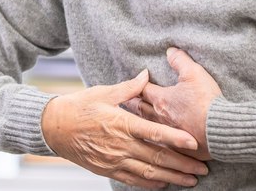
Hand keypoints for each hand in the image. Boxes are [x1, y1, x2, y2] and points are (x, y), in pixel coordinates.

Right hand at [42, 69, 208, 188]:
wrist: (53, 128)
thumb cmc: (78, 107)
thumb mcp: (102, 93)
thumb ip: (129, 88)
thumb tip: (146, 75)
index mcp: (121, 123)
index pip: (154, 132)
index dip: (176, 138)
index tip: (194, 143)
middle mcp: (120, 144)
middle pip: (157, 156)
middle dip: (182, 164)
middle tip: (202, 168)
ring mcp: (114, 160)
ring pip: (149, 172)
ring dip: (172, 177)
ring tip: (191, 180)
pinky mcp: (107, 170)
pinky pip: (134, 180)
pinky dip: (152, 184)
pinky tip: (165, 184)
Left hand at [124, 47, 221, 160]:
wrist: (221, 130)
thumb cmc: (207, 101)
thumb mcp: (194, 74)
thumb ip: (180, 61)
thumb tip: (169, 50)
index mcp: (161, 99)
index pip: (142, 89)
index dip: (137, 84)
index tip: (132, 83)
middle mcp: (159, 117)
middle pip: (140, 109)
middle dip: (132, 103)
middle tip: (123, 101)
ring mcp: (167, 133)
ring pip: (147, 127)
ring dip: (138, 122)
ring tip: (131, 120)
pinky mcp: (177, 147)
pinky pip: (160, 143)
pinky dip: (154, 140)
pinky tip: (150, 143)